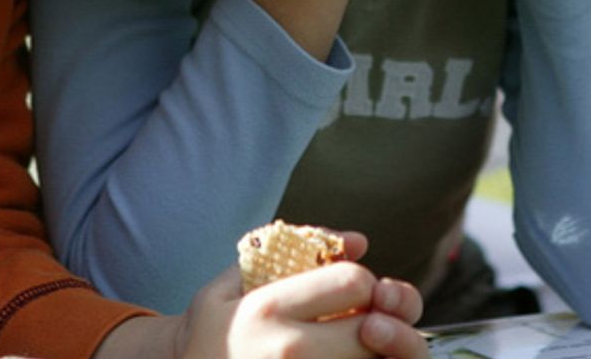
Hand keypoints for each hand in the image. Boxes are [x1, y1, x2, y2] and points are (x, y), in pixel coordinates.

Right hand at [170, 231, 427, 358]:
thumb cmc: (211, 328)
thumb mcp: (233, 280)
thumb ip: (295, 250)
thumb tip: (359, 242)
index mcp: (268, 308)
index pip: (354, 283)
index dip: (364, 283)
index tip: (352, 292)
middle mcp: (287, 350)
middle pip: (373, 329)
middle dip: (379, 320)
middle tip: (363, 323)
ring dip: (376, 352)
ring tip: (357, 345)